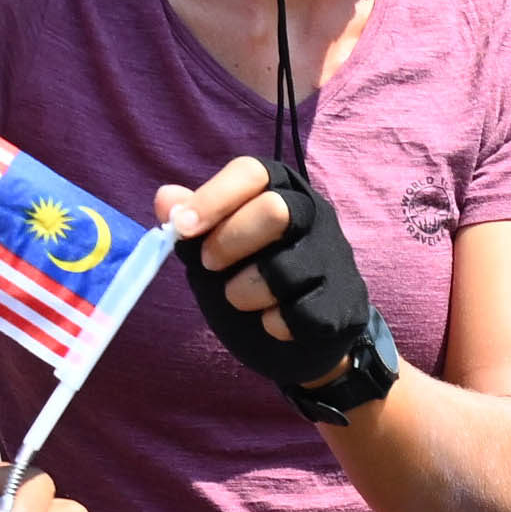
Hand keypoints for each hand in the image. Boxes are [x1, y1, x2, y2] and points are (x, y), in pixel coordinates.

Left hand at [171, 151, 400, 419]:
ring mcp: (334, 257)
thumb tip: (165, 199)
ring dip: (245, 292)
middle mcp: (313, 213)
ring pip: (286, 269)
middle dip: (230, 241)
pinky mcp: (345, 301)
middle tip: (210, 265)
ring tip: (239, 299)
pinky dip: (273, 324)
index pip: (252, 172)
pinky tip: (271, 324)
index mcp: (278, 189)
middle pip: (277, 210)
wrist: (296, 340)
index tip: (182, 227)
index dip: (213, 197)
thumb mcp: (211, 251)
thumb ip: (191, 227)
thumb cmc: (249, 283)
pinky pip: (301, 313)